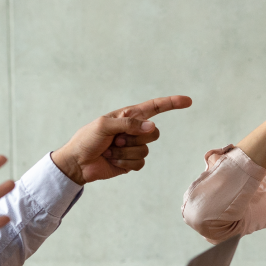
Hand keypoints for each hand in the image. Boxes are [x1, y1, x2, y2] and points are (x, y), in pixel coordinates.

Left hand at [52, 96, 192, 184]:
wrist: (78, 163)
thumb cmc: (87, 139)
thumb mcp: (104, 125)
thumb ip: (129, 124)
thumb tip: (152, 126)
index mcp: (128, 116)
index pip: (155, 108)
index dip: (171, 104)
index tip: (187, 101)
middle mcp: (134, 130)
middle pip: (153, 133)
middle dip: (135, 138)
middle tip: (116, 140)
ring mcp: (134, 146)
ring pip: (145, 150)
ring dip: (125, 153)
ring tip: (109, 151)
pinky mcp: (132, 162)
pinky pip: (140, 163)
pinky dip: (125, 163)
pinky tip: (113, 161)